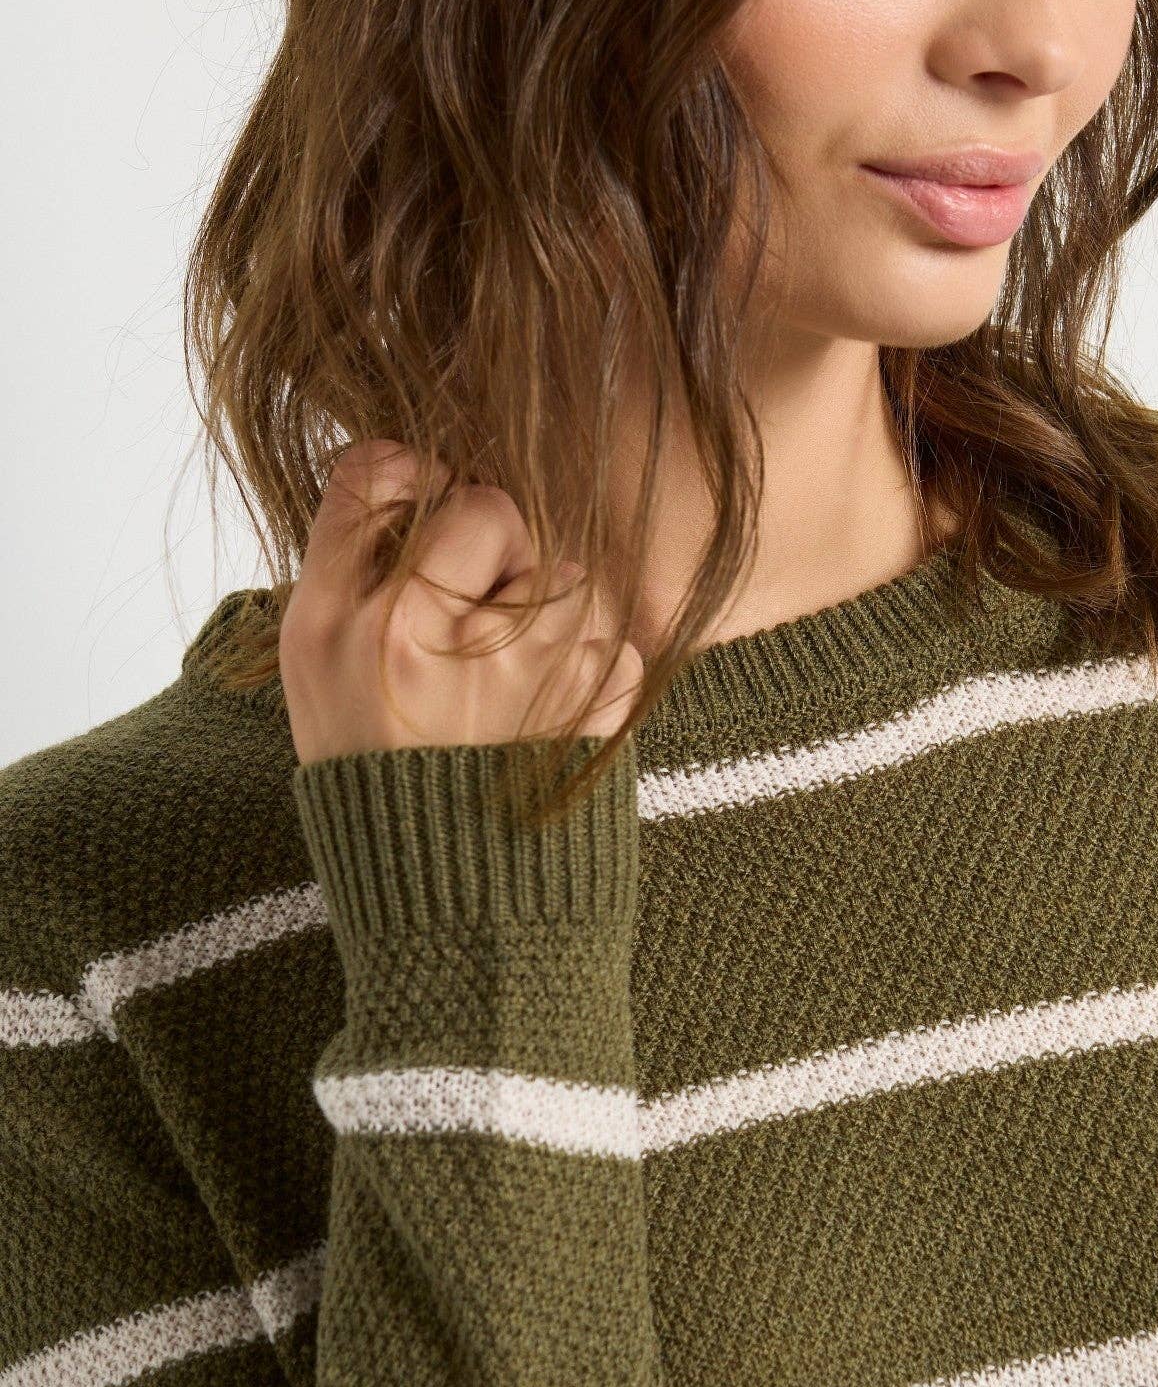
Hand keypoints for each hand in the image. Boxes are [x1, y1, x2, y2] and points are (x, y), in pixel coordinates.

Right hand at [278, 439, 643, 764]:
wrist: (438, 913)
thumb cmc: (372, 775)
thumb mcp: (316, 672)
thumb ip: (354, 570)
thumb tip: (419, 473)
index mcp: (340, 622)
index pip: (375, 474)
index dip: (413, 476)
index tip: (426, 512)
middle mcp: (421, 637)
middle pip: (490, 507)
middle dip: (498, 542)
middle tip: (477, 607)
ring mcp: (513, 673)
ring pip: (567, 574)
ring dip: (553, 613)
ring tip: (512, 676)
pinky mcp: (584, 713)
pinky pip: (612, 642)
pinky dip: (592, 670)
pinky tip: (548, 715)